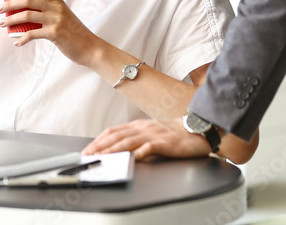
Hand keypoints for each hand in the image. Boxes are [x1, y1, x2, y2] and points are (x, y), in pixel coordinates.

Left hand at [0, 0, 99, 64]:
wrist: (90, 47)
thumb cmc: (75, 32)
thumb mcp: (64, 16)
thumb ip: (50, 12)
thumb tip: (28, 14)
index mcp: (58, 1)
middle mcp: (56, 8)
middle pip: (28, 0)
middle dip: (10, 4)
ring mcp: (56, 20)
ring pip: (27, 15)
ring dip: (11, 20)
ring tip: (2, 24)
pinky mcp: (55, 33)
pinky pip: (33, 34)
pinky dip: (22, 38)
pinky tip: (17, 43)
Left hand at [83, 118, 211, 160]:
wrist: (197, 129)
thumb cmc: (174, 133)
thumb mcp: (151, 132)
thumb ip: (136, 137)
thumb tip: (118, 146)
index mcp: (139, 125)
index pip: (114, 131)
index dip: (99, 140)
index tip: (88, 149)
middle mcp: (144, 128)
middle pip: (117, 136)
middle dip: (101, 146)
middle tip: (89, 155)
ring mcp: (154, 134)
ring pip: (129, 141)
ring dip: (113, 150)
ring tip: (102, 157)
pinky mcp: (165, 142)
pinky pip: (150, 147)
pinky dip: (140, 152)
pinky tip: (132, 158)